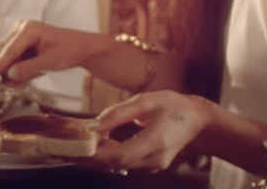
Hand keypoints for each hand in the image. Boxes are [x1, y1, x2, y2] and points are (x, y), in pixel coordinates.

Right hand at [0, 20, 99, 84]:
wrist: (82, 47)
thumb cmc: (70, 51)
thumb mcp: (51, 62)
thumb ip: (29, 68)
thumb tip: (8, 75)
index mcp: (29, 29)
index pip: (8, 51)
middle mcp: (21, 29)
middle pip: (3, 53)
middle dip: (5, 72)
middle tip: (12, 86)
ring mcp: (21, 35)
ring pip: (7, 58)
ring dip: (13, 73)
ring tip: (28, 79)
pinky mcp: (22, 43)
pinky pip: (13, 60)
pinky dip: (18, 70)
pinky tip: (30, 75)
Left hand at [87, 91, 214, 172]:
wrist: (199, 122)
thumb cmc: (176, 106)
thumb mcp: (148, 101)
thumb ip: (119, 113)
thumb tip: (94, 125)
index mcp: (156, 141)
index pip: (120, 155)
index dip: (97, 154)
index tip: (77, 146)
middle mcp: (154, 159)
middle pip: (115, 164)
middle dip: (89, 157)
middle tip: (66, 147)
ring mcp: (153, 165)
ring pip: (117, 166)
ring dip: (96, 156)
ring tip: (76, 144)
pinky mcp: (149, 165)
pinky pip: (124, 163)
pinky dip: (107, 155)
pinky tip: (95, 145)